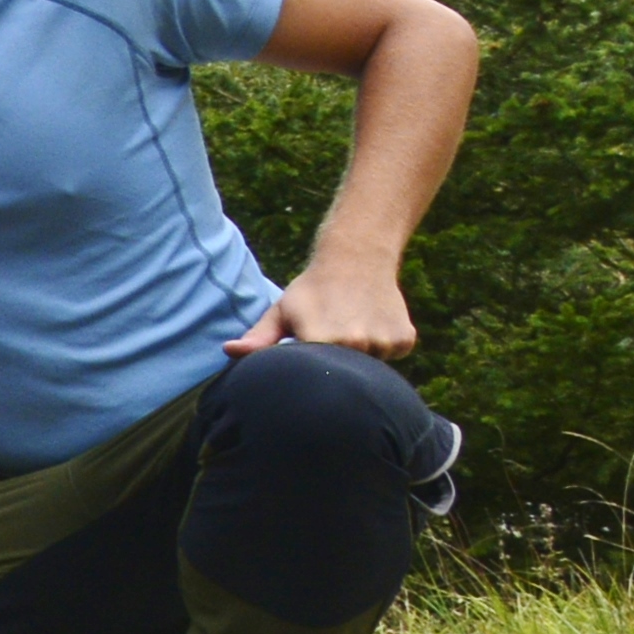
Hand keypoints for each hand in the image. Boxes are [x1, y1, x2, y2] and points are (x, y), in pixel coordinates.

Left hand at [239, 259, 417, 359]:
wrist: (356, 258)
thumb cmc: (311, 290)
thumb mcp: (282, 311)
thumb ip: (259, 338)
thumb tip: (228, 351)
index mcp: (321, 340)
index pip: (316, 375)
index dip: (312, 366)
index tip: (311, 349)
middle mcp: (355, 343)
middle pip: (346, 373)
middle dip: (337, 359)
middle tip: (333, 330)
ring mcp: (383, 343)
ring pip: (372, 365)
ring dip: (362, 353)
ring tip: (351, 323)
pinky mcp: (405, 340)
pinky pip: (393, 355)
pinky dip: (384, 344)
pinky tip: (372, 321)